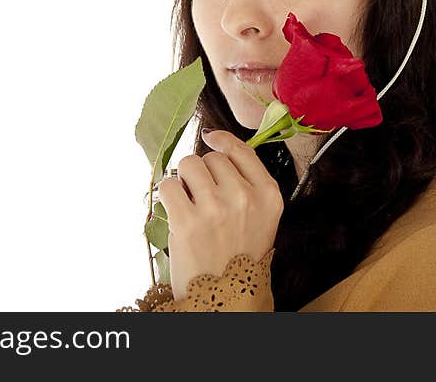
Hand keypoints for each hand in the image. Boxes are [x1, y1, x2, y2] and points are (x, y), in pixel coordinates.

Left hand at [157, 129, 283, 300]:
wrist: (227, 297)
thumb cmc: (240, 256)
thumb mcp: (261, 218)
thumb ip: (247, 182)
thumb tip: (214, 140)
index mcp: (268, 195)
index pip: (242, 150)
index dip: (221, 140)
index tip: (209, 137)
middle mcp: (245, 197)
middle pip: (212, 158)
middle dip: (202, 172)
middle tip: (203, 197)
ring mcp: (215, 208)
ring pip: (188, 164)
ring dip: (183, 179)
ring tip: (189, 202)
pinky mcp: (187, 221)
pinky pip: (168, 185)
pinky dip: (168, 195)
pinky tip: (177, 211)